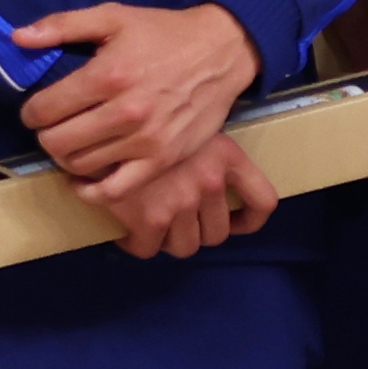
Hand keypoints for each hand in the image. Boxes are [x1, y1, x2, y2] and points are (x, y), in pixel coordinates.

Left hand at [12, 0, 259, 191]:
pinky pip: (114, 190)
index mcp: (106, 75)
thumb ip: (62, 25)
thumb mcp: (113, 16)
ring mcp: (144, 140)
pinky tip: (84, 181)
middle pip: (57, 142)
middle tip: (55, 126)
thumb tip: (18, 38)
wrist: (222, 51)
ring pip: (80, 165)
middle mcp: (124, 112)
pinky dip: (91, 191)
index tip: (39, 109)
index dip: (32, 112)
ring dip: (67, 157)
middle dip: (46, 135)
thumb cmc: (164, 33)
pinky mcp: (162, 160)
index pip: (44, 110)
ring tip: (74, 143)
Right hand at [91, 131, 275, 258]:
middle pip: (216, 234)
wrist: (105, 119)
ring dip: (168, 240)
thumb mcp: (189, 125)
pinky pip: (149, 249)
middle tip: (175, 219)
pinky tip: (128, 231)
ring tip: (152, 224)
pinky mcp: (151, 218)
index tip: (233, 222)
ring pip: (185, 246)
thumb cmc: (146, 119)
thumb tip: (205, 190)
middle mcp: (210, 182)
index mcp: (227, 156)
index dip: (249, 220)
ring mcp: (182, 202)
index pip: (262, 201)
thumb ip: (205, 155)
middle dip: (196, 231)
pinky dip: (138, 244)